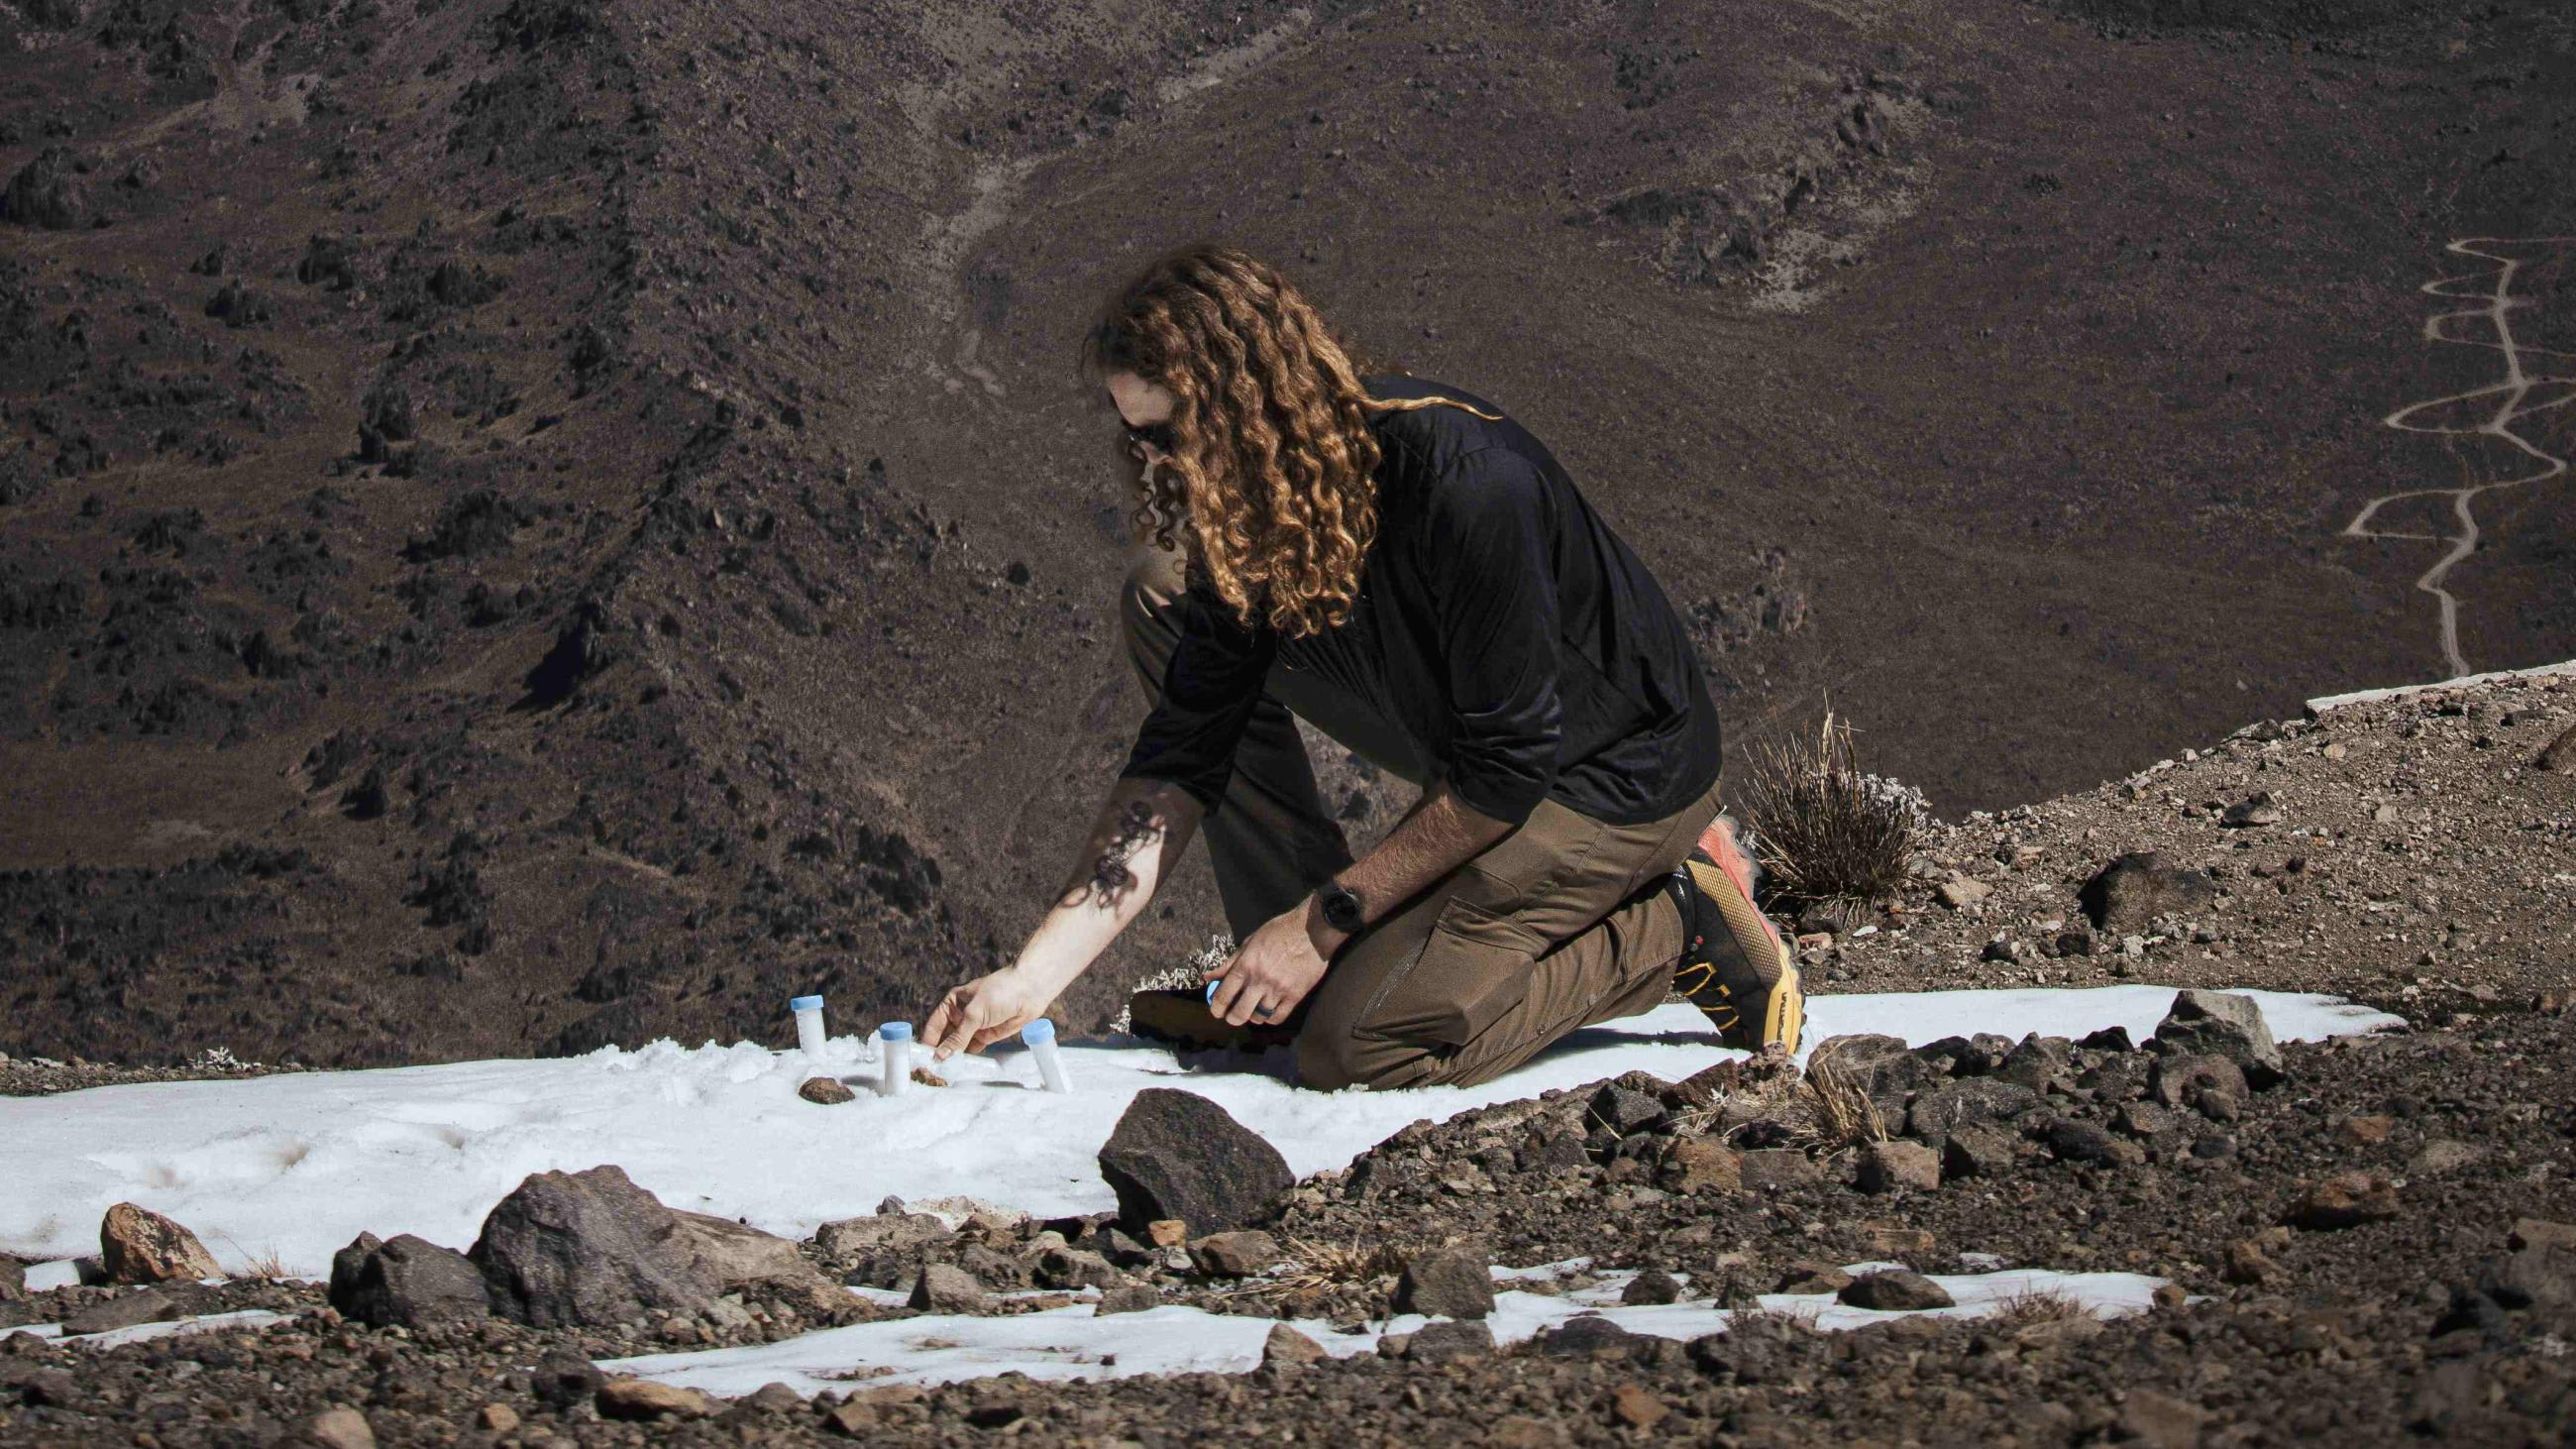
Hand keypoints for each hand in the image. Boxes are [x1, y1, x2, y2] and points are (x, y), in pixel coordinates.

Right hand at [925, 968, 1046, 1060]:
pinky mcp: (985, 1036)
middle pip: (943, 1039)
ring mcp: (972, 1027)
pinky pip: (972, 1051)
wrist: (1030, 991)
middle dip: (939, 1054)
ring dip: (952, 1059)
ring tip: (945, 1075)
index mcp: (952, 1004)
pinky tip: (961, 1069)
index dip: (927, 1043)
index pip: (933, 1027)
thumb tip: (941, 1055)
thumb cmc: (1000, 992)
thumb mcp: (975, 1014)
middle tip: (933, 1072)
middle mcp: (959, 1016)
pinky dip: (966, 1059)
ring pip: (957, 1047)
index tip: (922, 1060)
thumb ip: (958, 1037)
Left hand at [1205, 898, 1342, 1027]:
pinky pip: (1278, 1017)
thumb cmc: (1280, 931)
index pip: (1224, 995)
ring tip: (1254, 1009)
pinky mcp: (1295, 995)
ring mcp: (1278, 990)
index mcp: (1246, 965)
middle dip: (1232, 1018)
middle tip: (1233, 1015)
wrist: (1313, 930)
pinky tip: (1269, 1011)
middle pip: (1239, 1013)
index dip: (1217, 1007)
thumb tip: (1209, 976)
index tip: (1217, 1011)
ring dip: (1253, 1016)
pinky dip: (1270, 1018)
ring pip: (1259, 1017)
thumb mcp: (1251, 941)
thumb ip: (1230, 962)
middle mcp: (1260, 980)